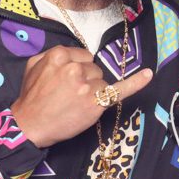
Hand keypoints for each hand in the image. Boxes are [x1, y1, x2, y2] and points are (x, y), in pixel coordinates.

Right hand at [10, 45, 153, 147]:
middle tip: (68, 95)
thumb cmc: (31, 97)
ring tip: (75, 103)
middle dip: (85, 80)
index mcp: (60, 55)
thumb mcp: (34, 65)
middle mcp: (75, 68)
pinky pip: (120, 89)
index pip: (84, 56)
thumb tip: (72, 54)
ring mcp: (87, 86)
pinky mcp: (96, 103)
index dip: (78, 69)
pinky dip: (136, 82)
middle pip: (94, 69)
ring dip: (93, 92)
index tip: (67, 81)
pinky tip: (148, 74)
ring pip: (102, 82)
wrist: (30, 125)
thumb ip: (53, 54)